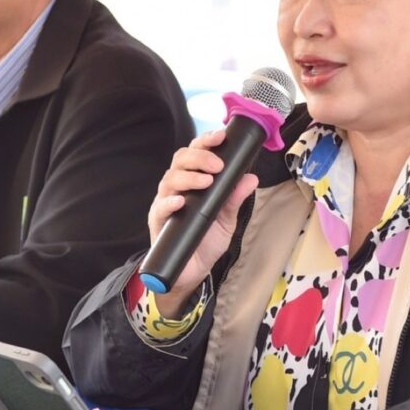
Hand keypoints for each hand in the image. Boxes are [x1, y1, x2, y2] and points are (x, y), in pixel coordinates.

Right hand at [147, 130, 258, 315]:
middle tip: (217, 165)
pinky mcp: (158, 222)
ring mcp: (165, 203)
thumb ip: (235, 198)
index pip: (195, 153)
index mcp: (192, 181)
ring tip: (206, 181)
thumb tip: (251, 178)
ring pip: (169, 179)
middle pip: (180, 160)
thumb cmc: (205, 241)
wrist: (192, 272)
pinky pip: (160, 208)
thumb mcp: (226, 219)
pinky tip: (181, 201)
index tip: (221, 136)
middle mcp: (176, 187)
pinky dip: (170, 202)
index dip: (206, 142)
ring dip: (189, 177)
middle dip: (199, 157)